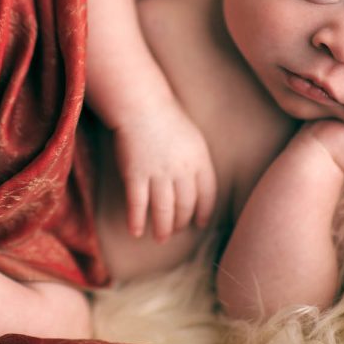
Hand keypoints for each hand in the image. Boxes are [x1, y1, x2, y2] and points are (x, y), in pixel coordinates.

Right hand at [111, 101, 217, 241]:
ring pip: (163, 210)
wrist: (141, 105)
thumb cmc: (167, 117)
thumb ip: (197, 161)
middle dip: (180, 223)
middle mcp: (181, 170)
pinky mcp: (135, 174)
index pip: (207, 195)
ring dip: (162, 228)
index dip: (204, 212)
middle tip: (175, 232)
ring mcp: (158, 174)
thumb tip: (197, 183)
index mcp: (199, 160)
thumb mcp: (193, 137)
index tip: (200, 223)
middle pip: (185, 206)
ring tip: (160, 238)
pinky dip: (136, 220)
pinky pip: (137, 204)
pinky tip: (135, 231)